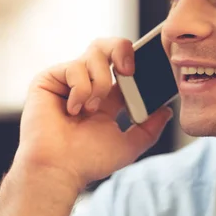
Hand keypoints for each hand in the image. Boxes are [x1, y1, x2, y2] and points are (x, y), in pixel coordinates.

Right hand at [12, 38, 173, 190]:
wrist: (59, 169)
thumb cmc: (87, 161)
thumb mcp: (128, 145)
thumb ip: (150, 128)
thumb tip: (166, 111)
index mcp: (105, 97)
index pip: (123, 65)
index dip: (136, 61)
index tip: (150, 66)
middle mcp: (86, 83)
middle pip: (107, 46)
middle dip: (121, 50)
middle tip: (128, 70)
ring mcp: (67, 80)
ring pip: (94, 54)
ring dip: (99, 83)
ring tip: (91, 109)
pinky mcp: (48, 79)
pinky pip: (74, 67)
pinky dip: (80, 90)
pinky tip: (72, 110)